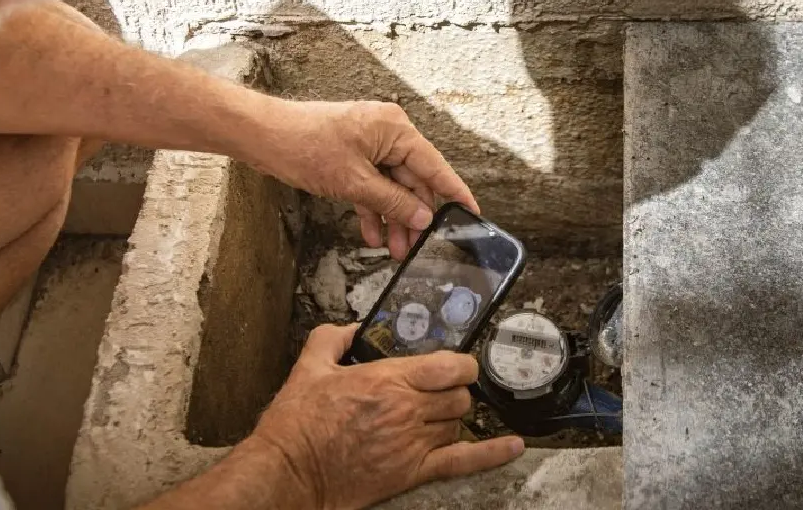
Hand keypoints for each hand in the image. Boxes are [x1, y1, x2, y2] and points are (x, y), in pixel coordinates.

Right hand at [247, 325, 523, 509]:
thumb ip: (332, 339)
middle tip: (438, 393)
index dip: (461, 364)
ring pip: (458, 424)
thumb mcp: (308, 368)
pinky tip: (513, 446)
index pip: (448, 366)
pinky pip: (463, 462)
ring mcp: (413, 444)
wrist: (289, 472)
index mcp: (387, 380)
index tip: (456, 365)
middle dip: (454, 392)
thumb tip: (351, 329)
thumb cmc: (297, 425)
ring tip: (436, 418)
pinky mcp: (411, 472)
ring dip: (453, 419)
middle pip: (459, 396)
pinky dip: (492, 454)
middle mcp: (407, 410)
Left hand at [251, 100, 479, 258]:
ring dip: (393, 217)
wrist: (264, 136)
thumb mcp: (354, 182)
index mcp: (395, 129)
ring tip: (397, 250)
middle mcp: (387, 133)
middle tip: (420, 247)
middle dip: (414, 215)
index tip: (473, 214)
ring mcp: (368, 145)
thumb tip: (422, 217)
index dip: (454, 192)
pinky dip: (373, 209)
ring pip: (391, 187)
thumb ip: (392, 201)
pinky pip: (371, 186)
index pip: (434, 166)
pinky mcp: (352, 157)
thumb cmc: (305, 146)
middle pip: (413, 180)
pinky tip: (374, 235)